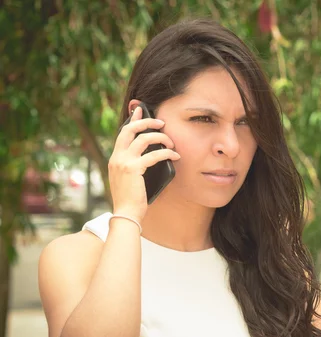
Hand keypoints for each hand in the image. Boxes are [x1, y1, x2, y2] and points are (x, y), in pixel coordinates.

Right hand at [108, 106, 179, 222]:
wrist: (126, 214)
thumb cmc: (132, 199)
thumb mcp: (130, 179)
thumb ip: (135, 165)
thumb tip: (153, 154)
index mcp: (115, 159)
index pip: (123, 133)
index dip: (132, 120)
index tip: (140, 110)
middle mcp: (117, 158)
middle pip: (130, 130)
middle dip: (147, 121)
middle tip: (161, 121)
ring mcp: (123, 162)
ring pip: (143, 139)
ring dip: (161, 138)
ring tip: (172, 143)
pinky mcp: (133, 169)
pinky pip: (154, 155)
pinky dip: (167, 153)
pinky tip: (175, 156)